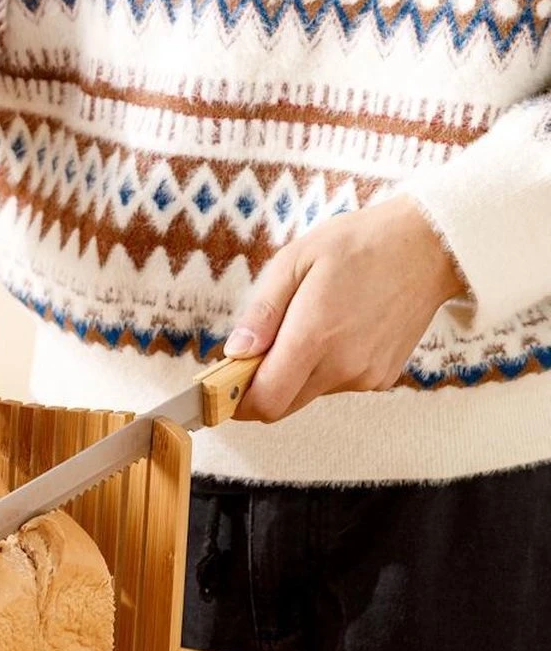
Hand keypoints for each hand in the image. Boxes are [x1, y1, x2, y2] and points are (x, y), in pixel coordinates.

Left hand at [225, 197, 464, 421]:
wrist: (429, 246)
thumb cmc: (358, 245)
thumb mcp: (295, 261)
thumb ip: (262, 312)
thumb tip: (234, 352)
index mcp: (315, 337)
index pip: (265, 400)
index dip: (235, 400)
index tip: (221, 384)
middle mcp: (343, 366)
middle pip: (282, 405)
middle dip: (258, 387)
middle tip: (252, 352)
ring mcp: (366, 376)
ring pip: (307, 394)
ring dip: (292, 375)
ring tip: (304, 326)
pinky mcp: (382, 377)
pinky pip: (335, 385)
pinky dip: (322, 368)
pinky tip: (335, 330)